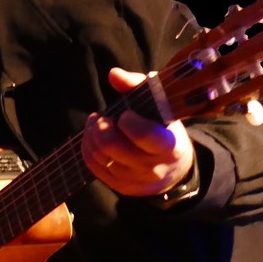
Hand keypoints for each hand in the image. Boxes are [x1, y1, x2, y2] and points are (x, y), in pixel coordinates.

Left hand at [83, 68, 195, 196]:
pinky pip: (93, 165)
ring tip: (98, 123)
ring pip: (98, 155)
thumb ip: (139, 86)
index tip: (125, 113)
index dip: (127, 121)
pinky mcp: (120, 187)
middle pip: (111, 145)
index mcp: (169, 146)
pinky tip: (94, 136)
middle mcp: (152, 167)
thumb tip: (114, 74)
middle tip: (103, 117)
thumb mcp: (161, 106)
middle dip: (101, 127)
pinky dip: (88, 147)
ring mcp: (134, 180)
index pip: (144, 135)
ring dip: (92, 134)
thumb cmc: (164, 128)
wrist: (173, 169)